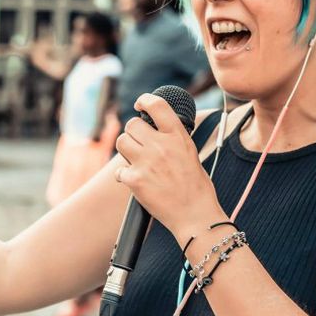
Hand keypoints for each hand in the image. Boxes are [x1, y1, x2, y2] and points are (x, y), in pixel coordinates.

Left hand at [115, 94, 224, 241]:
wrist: (195, 215)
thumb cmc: (196, 186)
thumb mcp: (190, 153)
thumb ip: (173, 138)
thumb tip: (155, 126)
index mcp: (178, 136)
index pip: (157, 105)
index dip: (145, 100)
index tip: (140, 104)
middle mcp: (161, 146)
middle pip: (131, 124)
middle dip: (134, 133)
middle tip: (140, 145)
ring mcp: (146, 162)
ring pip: (122, 142)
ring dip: (126, 150)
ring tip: (137, 161)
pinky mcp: (135, 180)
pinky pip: (119, 170)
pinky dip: (124, 176)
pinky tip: (135, 181)